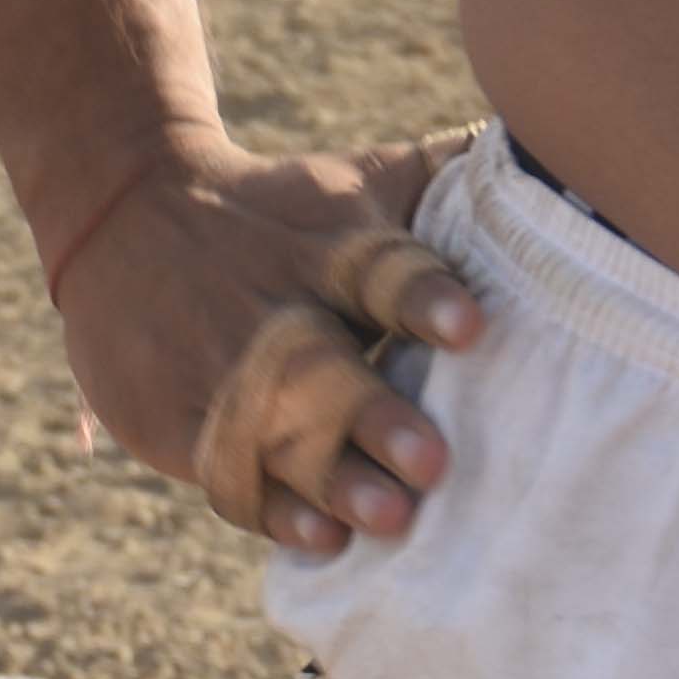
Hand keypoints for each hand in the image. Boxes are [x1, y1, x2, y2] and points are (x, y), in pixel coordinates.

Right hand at [46, 125, 485, 555]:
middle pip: (328, 368)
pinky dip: (274, 510)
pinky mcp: (176, 420)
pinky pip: (229, 473)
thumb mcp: (351, 178)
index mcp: (329, 251)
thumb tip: (556, 141)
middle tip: (432, 461)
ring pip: (279, 434)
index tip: (471, 326)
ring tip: (390, 516)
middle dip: (378, 418)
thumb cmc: (277, 208)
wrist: (122, 211)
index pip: (383, 272)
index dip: (426, 298)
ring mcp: (221, 370)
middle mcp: (277, 310)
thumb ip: (446, 175)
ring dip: (334, 480)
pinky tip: (319, 538)